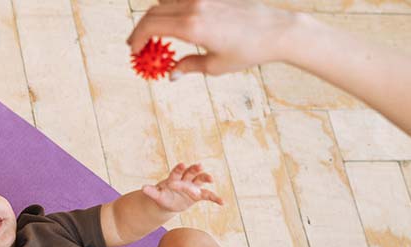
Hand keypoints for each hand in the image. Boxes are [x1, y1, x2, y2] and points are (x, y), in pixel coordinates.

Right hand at [127, 0, 301, 75]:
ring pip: (166, 2)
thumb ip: (188, 67)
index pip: (150, 25)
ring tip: (156, 37)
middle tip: (137, 45)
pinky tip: (174, 25)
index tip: (134, 51)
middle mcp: (195, 6)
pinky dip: (171, 10)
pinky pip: (182, 0)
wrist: (276, 31)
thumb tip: (170, 74)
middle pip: (153, 11)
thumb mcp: (215, 66)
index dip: (137, 38)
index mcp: (192, 26)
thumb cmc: (248, 51)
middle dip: (141, 29)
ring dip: (156, 17)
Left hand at [142, 162, 222, 211]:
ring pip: (200, 179)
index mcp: (174, 177)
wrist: (169, 202)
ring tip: (211, 179)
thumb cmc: (162, 196)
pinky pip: (208, 196)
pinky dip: (215, 198)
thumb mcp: (156, 195)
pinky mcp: (198, 195)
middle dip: (194, 169)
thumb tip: (143, 188)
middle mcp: (185, 179)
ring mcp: (193, 186)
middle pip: (191, 172)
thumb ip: (151, 192)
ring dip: (205, 178)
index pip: (177, 172)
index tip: (182, 164)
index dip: (179, 168)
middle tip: (199, 165)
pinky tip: (222, 202)